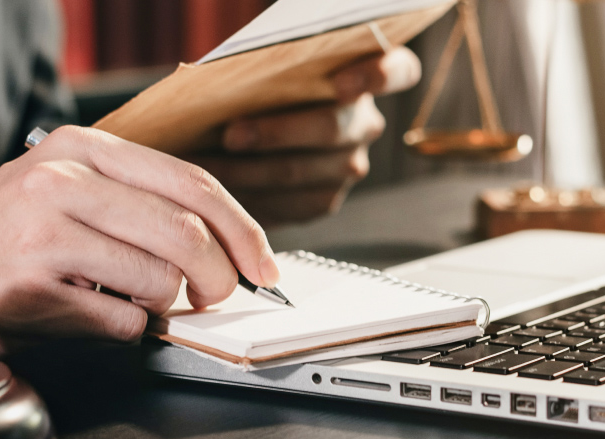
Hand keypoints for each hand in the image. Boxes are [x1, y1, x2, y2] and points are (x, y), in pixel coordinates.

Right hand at [0, 126, 279, 355]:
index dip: (241, 228)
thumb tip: (222, 237)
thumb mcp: (67, 184)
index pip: (190, 183)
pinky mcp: (34, 289)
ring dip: (163, 303)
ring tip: (131, 298)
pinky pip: (122, 321)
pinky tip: (95, 313)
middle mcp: (63, 181)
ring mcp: (45, 234)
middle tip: (218, 296)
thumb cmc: (5, 233)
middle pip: (186, 233)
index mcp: (81, 148)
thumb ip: (137, 197)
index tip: (260, 261)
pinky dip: (126, 328)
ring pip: (159, 279)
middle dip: (218, 276)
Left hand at [186, 48, 421, 227]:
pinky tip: (218, 189)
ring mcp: (350, 165)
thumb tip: (230, 83)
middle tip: (231, 135)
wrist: (249, 126)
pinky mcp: (326, 199)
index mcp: (369, 75)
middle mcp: (366, 123)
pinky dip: (250, 196)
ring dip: (249, 171)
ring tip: (207, 165)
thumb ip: (271, 72)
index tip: (342, 84)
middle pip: (332, 129)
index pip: (396, 72)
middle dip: (276, 133)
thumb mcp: (273, 69)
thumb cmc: (263, 86)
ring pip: (302, 172)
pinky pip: (290, 204)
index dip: (375, 76)